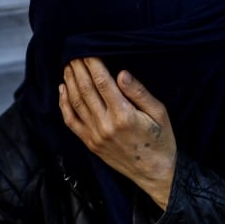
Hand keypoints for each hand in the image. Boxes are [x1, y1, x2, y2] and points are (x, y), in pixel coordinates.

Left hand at [58, 57, 176, 208]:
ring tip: (68, 66)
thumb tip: (121, 73)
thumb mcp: (159, 113)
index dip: (92, 64)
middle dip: (78, 69)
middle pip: (85, 89)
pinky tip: (63, 89)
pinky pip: (71, 122)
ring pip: (76, 103)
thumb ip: (139, 93)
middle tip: (73, 53)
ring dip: (70, 82)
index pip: (102, 82)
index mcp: (124, 115)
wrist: (155, 173)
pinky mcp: (90, 144)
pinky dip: (64, 104)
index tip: (87, 50)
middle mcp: (105, 125)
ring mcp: (95, 136)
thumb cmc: (161, 141)